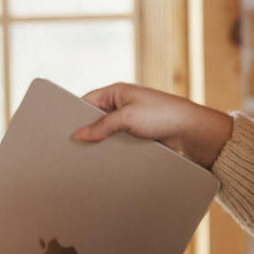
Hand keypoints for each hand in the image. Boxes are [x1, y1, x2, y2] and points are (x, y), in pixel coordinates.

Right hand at [72, 82, 232, 168]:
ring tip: (86, 156)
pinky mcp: (135, 138)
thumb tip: (80, 135)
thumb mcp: (128, 117)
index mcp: (117, 92)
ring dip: (100, 144)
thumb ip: (102, 126)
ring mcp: (128, 123)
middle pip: (94, 119)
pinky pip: (117, 145)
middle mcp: (121, 106)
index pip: (87, 101)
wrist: (190, 132)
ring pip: (105, 134)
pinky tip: (103, 161)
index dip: (74, 114)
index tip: (63, 128)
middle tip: (73, 145)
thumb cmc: (163, 114)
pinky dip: (111, 151)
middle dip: (87, 132)